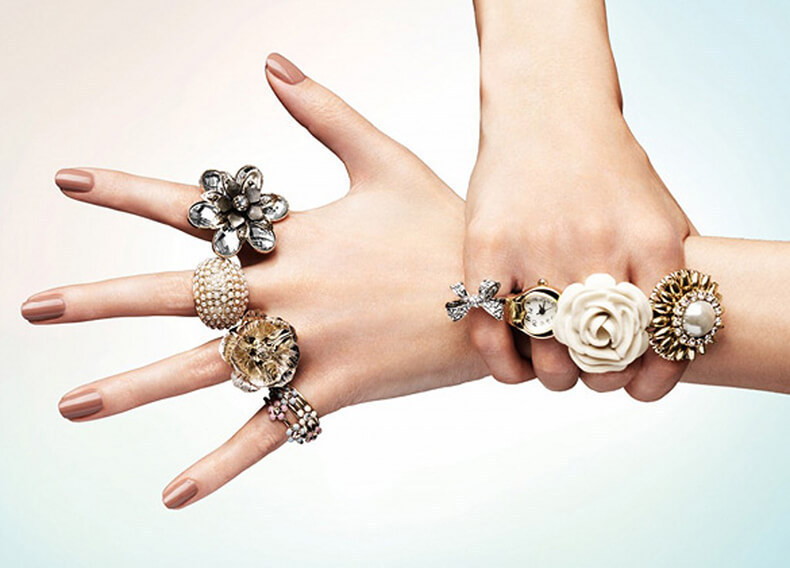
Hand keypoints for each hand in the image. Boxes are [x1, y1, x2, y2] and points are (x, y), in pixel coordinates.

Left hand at [22, 53, 485, 507]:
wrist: (499, 295)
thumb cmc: (443, 225)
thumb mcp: (385, 159)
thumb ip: (324, 112)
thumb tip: (270, 60)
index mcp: (294, 234)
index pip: (196, 205)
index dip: (127, 190)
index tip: (66, 181)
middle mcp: (287, 290)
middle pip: (177, 294)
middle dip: (99, 300)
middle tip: (30, 309)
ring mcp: (307, 344)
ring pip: (205, 369)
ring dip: (133, 387)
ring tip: (71, 406)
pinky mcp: (333, 390)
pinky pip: (268, 432)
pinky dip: (220, 466)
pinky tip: (173, 496)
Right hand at [466, 1, 695, 399]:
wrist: (547, 110)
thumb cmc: (605, 166)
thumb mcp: (659, 210)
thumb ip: (671, 273)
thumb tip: (668, 342)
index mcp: (652, 241)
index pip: (662, 339)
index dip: (652, 378)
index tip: (638, 388)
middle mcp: (597, 246)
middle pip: (603, 356)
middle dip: (598, 379)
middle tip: (589, 373)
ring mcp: (538, 246)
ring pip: (548, 353)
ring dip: (553, 376)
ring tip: (552, 367)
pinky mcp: (487, 245)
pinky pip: (491, 330)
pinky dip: (502, 364)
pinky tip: (513, 366)